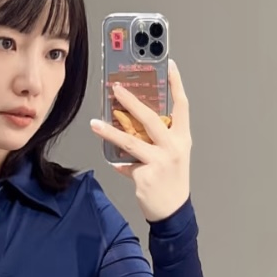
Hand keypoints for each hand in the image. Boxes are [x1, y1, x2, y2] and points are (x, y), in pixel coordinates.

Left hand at [90, 57, 191, 221]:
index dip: (176, 84)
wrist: (173, 210)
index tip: (168, 65)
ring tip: (95, 124)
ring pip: (130, 141)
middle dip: (131, 102)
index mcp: (182, 139)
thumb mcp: (172, 155)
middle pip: (150, 118)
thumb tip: (131, 123)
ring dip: (110, 131)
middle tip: (116, 89)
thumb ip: (156, 138)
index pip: (182, 106)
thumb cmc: (172, 179)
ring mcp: (160, 162)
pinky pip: (125, 164)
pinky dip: (120, 164)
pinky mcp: (145, 175)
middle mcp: (173, 147)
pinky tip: (116, 165)